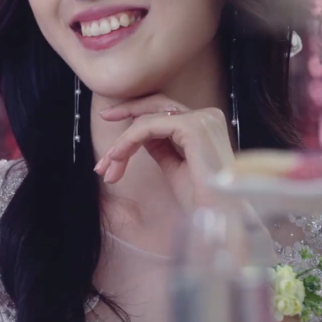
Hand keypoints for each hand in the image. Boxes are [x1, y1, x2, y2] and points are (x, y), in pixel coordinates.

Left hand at [93, 94, 234, 211]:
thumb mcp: (174, 166)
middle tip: (103, 117)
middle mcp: (207, 115)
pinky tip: (116, 156)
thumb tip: (140, 135)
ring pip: (147, 119)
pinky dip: (128, 140)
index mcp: (205, 124)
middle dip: (126, 112)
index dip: (136, 116)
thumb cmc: (200, 198)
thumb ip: (160, 146)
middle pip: (155, 105)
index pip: (164, 111)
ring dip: (123, 141)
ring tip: (108, 165)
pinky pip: (148, 127)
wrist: (218, 216)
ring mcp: (202, 118)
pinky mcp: (193, 127)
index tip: (114, 123)